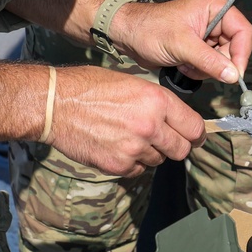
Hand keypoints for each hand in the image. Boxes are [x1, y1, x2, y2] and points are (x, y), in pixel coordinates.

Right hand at [45, 65, 205, 176]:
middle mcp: (150, 126)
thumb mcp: (131, 83)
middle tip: (164, 140)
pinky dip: (132, 162)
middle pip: (182, 149)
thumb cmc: (89, 87)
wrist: (56, 104)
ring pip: (159, 160)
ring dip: (151, 153)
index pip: (194, 127)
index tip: (194, 136)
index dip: (196, 133)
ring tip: (130, 137)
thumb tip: (174, 119)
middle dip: (176, 146)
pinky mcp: (119, 165)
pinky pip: (138, 169)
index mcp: (156, 100)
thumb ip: (156, 102)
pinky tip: (117, 145)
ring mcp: (134, 148)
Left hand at [113, 0, 251, 83]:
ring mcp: (207, 34)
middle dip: (217, 63)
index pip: (244, 32)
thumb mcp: (181, 45)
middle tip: (198, 67)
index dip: (241, 54)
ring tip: (184, 61)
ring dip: (205, 68)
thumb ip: (209, 60)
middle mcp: (215, 18)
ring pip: (222, 61)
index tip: (235, 74)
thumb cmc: (148, 28)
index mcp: (215, 7)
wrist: (127, 34)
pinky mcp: (199, 47)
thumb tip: (234, 75)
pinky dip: (198, 70)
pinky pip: (210, 66)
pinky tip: (181, 63)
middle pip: (235, 49)